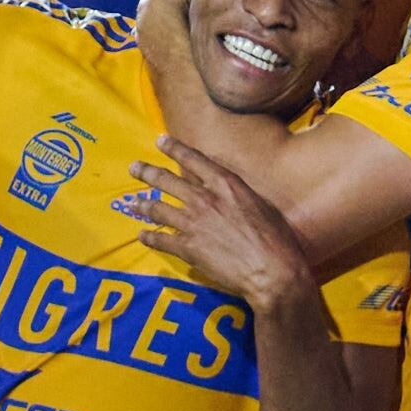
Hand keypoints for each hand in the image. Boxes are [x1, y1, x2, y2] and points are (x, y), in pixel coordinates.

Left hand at [130, 136, 315, 309]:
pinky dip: (149, 237)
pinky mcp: (188, 247)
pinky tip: (142, 236)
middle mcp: (205, 198)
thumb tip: (229, 191)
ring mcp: (193, 223)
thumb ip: (239, 194)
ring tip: (134, 203)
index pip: (193, 160)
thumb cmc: (276, 238)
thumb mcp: (260, 204)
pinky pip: (161, 239)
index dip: (174, 148)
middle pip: (168, 180)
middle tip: (134, 167)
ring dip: (143, 205)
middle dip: (147, 172)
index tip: (160, 140)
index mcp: (226, 184)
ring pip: (159, 209)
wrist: (273, 270)